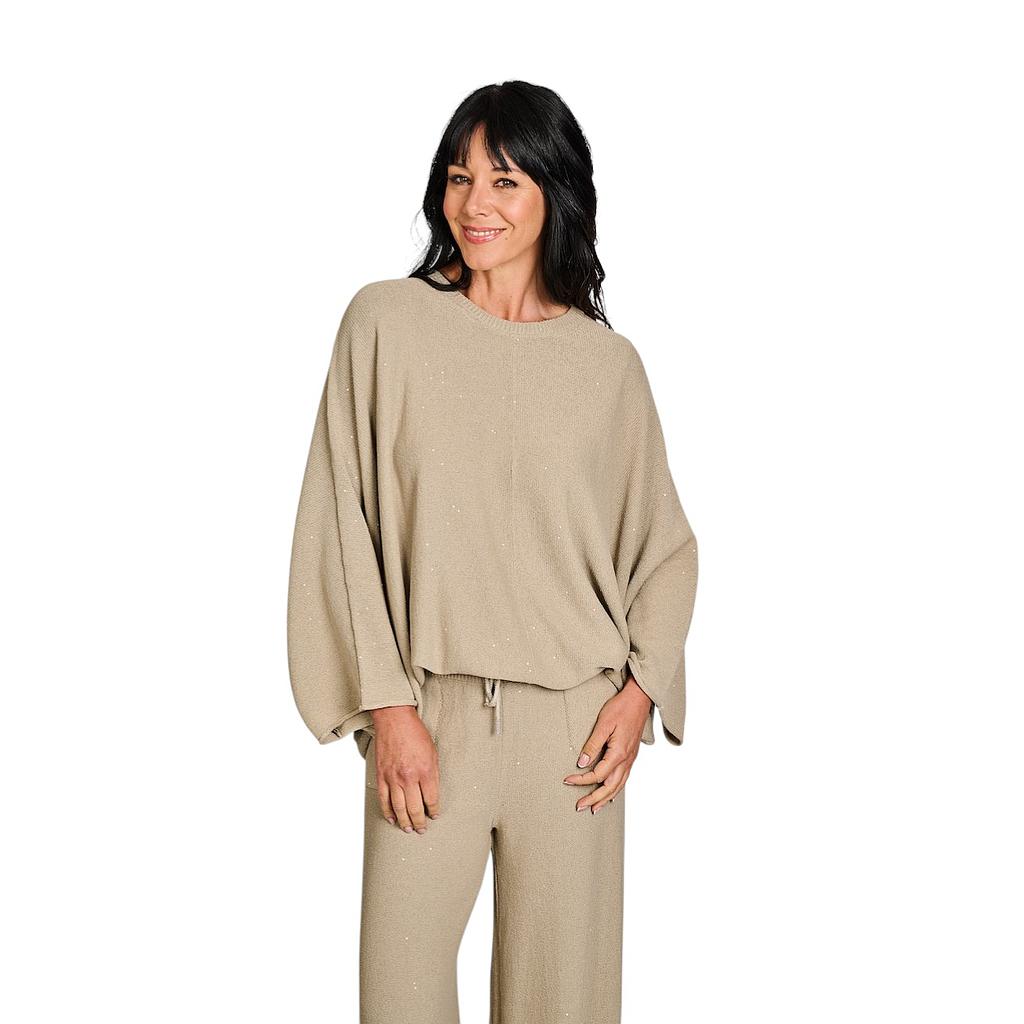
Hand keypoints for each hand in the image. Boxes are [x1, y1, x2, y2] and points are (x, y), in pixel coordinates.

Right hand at [369, 705, 440, 833]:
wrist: (394, 720)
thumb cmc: (415, 733)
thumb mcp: (433, 752)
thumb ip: (433, 774)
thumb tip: (432, 793)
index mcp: (425, 770)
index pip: (431, 800)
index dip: (433, 811)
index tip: (434, 815)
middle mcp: (409, 777)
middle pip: (415, 808)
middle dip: (420, 822)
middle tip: (422, 829)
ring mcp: (393, 778)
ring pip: (399, 808)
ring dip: (404, 822)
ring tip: (409, 829)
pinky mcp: (381, 775)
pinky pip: (384, 799)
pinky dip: (387, 812)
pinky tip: (392, 819)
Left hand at [562, 675, 651, 812]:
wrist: (639, 699)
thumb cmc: (621, 708)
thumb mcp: (603, 724)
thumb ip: (592, 745)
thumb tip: (581, 763)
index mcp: (619, 753)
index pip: (597, 775)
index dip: (581, 780)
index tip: (567, 780)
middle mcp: (627, 760)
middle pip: (609, 787)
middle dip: (594, 799)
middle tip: (579, 806)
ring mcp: (631, 759)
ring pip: (618, 786)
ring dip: (605, 799)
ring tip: (594, 808)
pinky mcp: (631, 756)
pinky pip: (624, 779)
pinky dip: (615, 790)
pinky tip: (610, 794)